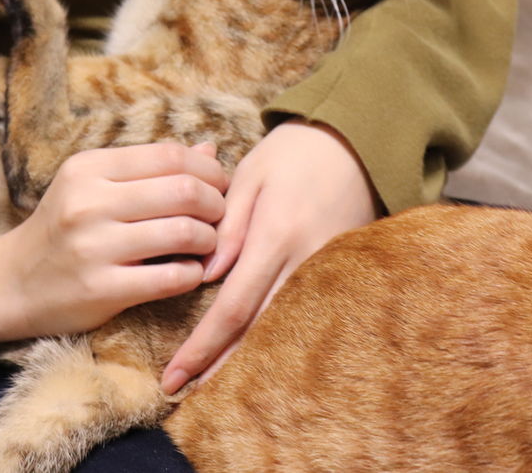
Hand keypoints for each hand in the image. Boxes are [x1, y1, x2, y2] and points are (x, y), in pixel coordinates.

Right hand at [0, 142, 227, 362]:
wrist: (10, 284)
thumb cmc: (64, 229)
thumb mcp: (94, 186)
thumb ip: (150, 167)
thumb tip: (209, 149)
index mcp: (89, 168)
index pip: (170, 155)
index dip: (208, 169)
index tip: (219, 185)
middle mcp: (88, 202)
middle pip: (184, 190)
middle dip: (216, 203)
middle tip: (221, 216)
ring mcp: (93, 247)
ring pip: (184, 233)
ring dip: (210, 239)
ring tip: (208, 244)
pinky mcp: (100, 290)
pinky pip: (171, 278)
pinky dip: (193, 274)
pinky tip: (191, 272)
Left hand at [160, 120, 379, 392]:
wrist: (358, 140)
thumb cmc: (295, 152)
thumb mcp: (253, 175)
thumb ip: (228, 225)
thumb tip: (206, 275)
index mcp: (276, 236)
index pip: (233, 308)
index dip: (202, 347)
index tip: (174, 374)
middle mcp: (304, 262)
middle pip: (257, 331)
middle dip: (218, 365)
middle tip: (181, 390)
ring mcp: (326, 271)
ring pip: (282, 328)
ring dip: (246, 359)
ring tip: (210, 383)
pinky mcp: (339, 271)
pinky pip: (302, 313)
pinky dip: (275, 336)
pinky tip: (253, 353)